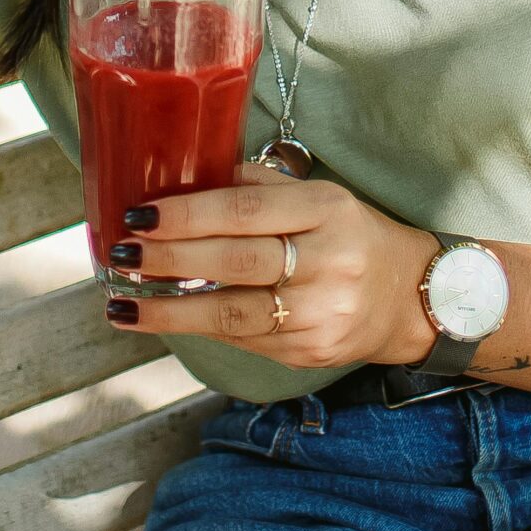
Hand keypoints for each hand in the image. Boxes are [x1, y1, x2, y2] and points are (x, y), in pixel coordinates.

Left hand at [103, 162, 443, 370]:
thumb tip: (185, 178)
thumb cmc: (350, 236)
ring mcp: (320, 314)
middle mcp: (328, 262)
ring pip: (231, 314)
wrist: (409, 299)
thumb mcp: (319, 198)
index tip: (140, 215)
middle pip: (235, 263)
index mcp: (326, 210)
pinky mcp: (309, 352)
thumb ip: (259, 188)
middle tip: (121, 254)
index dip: (188, 215)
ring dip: (168, 311)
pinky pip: (243, 340)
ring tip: (122, 303)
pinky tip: (163, 320)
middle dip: (168, 260)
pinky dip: (199, 329)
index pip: (246, 212)